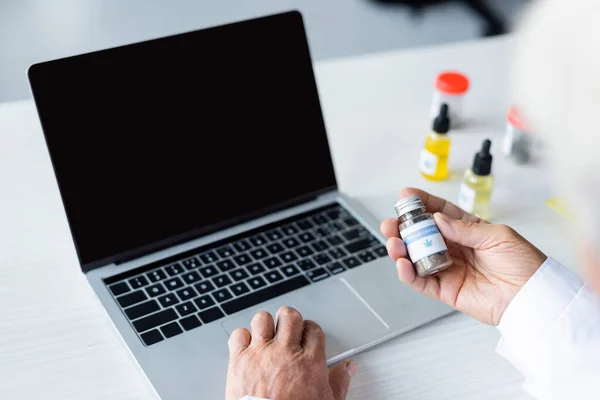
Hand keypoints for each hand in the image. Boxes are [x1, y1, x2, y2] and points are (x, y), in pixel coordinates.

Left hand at [226, 306, 356, 399]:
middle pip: (290, 316)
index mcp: (309, 362)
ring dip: (265, 326)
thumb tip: (348, 369)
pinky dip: (242, 339)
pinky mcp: (239, 360)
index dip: (310, 330)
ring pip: (262, 319)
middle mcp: (285, 352)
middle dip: (290, 321)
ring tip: (267, 336)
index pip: (313, 329)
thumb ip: (339, 382)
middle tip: (289, 331)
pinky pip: (238, 335)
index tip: (307, 337)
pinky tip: (247, 347)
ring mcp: (260, 354)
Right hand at [381, 188, 546, 324]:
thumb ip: (464, 228)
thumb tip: (437, 219)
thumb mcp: (497, 235)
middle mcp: (455, 248)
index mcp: (468, 231)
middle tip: (393, 222)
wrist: (532, 297)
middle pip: (422, 235)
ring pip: (416, 256)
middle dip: (404, 227)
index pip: (440, 213)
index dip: (423, 203)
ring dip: (401, 249)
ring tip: (394, 242)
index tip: (407, 196)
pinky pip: (420, 281)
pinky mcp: (445, 290)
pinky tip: (402, 263)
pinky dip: (407, 273)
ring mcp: (448, 268)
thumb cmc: (524, 264)